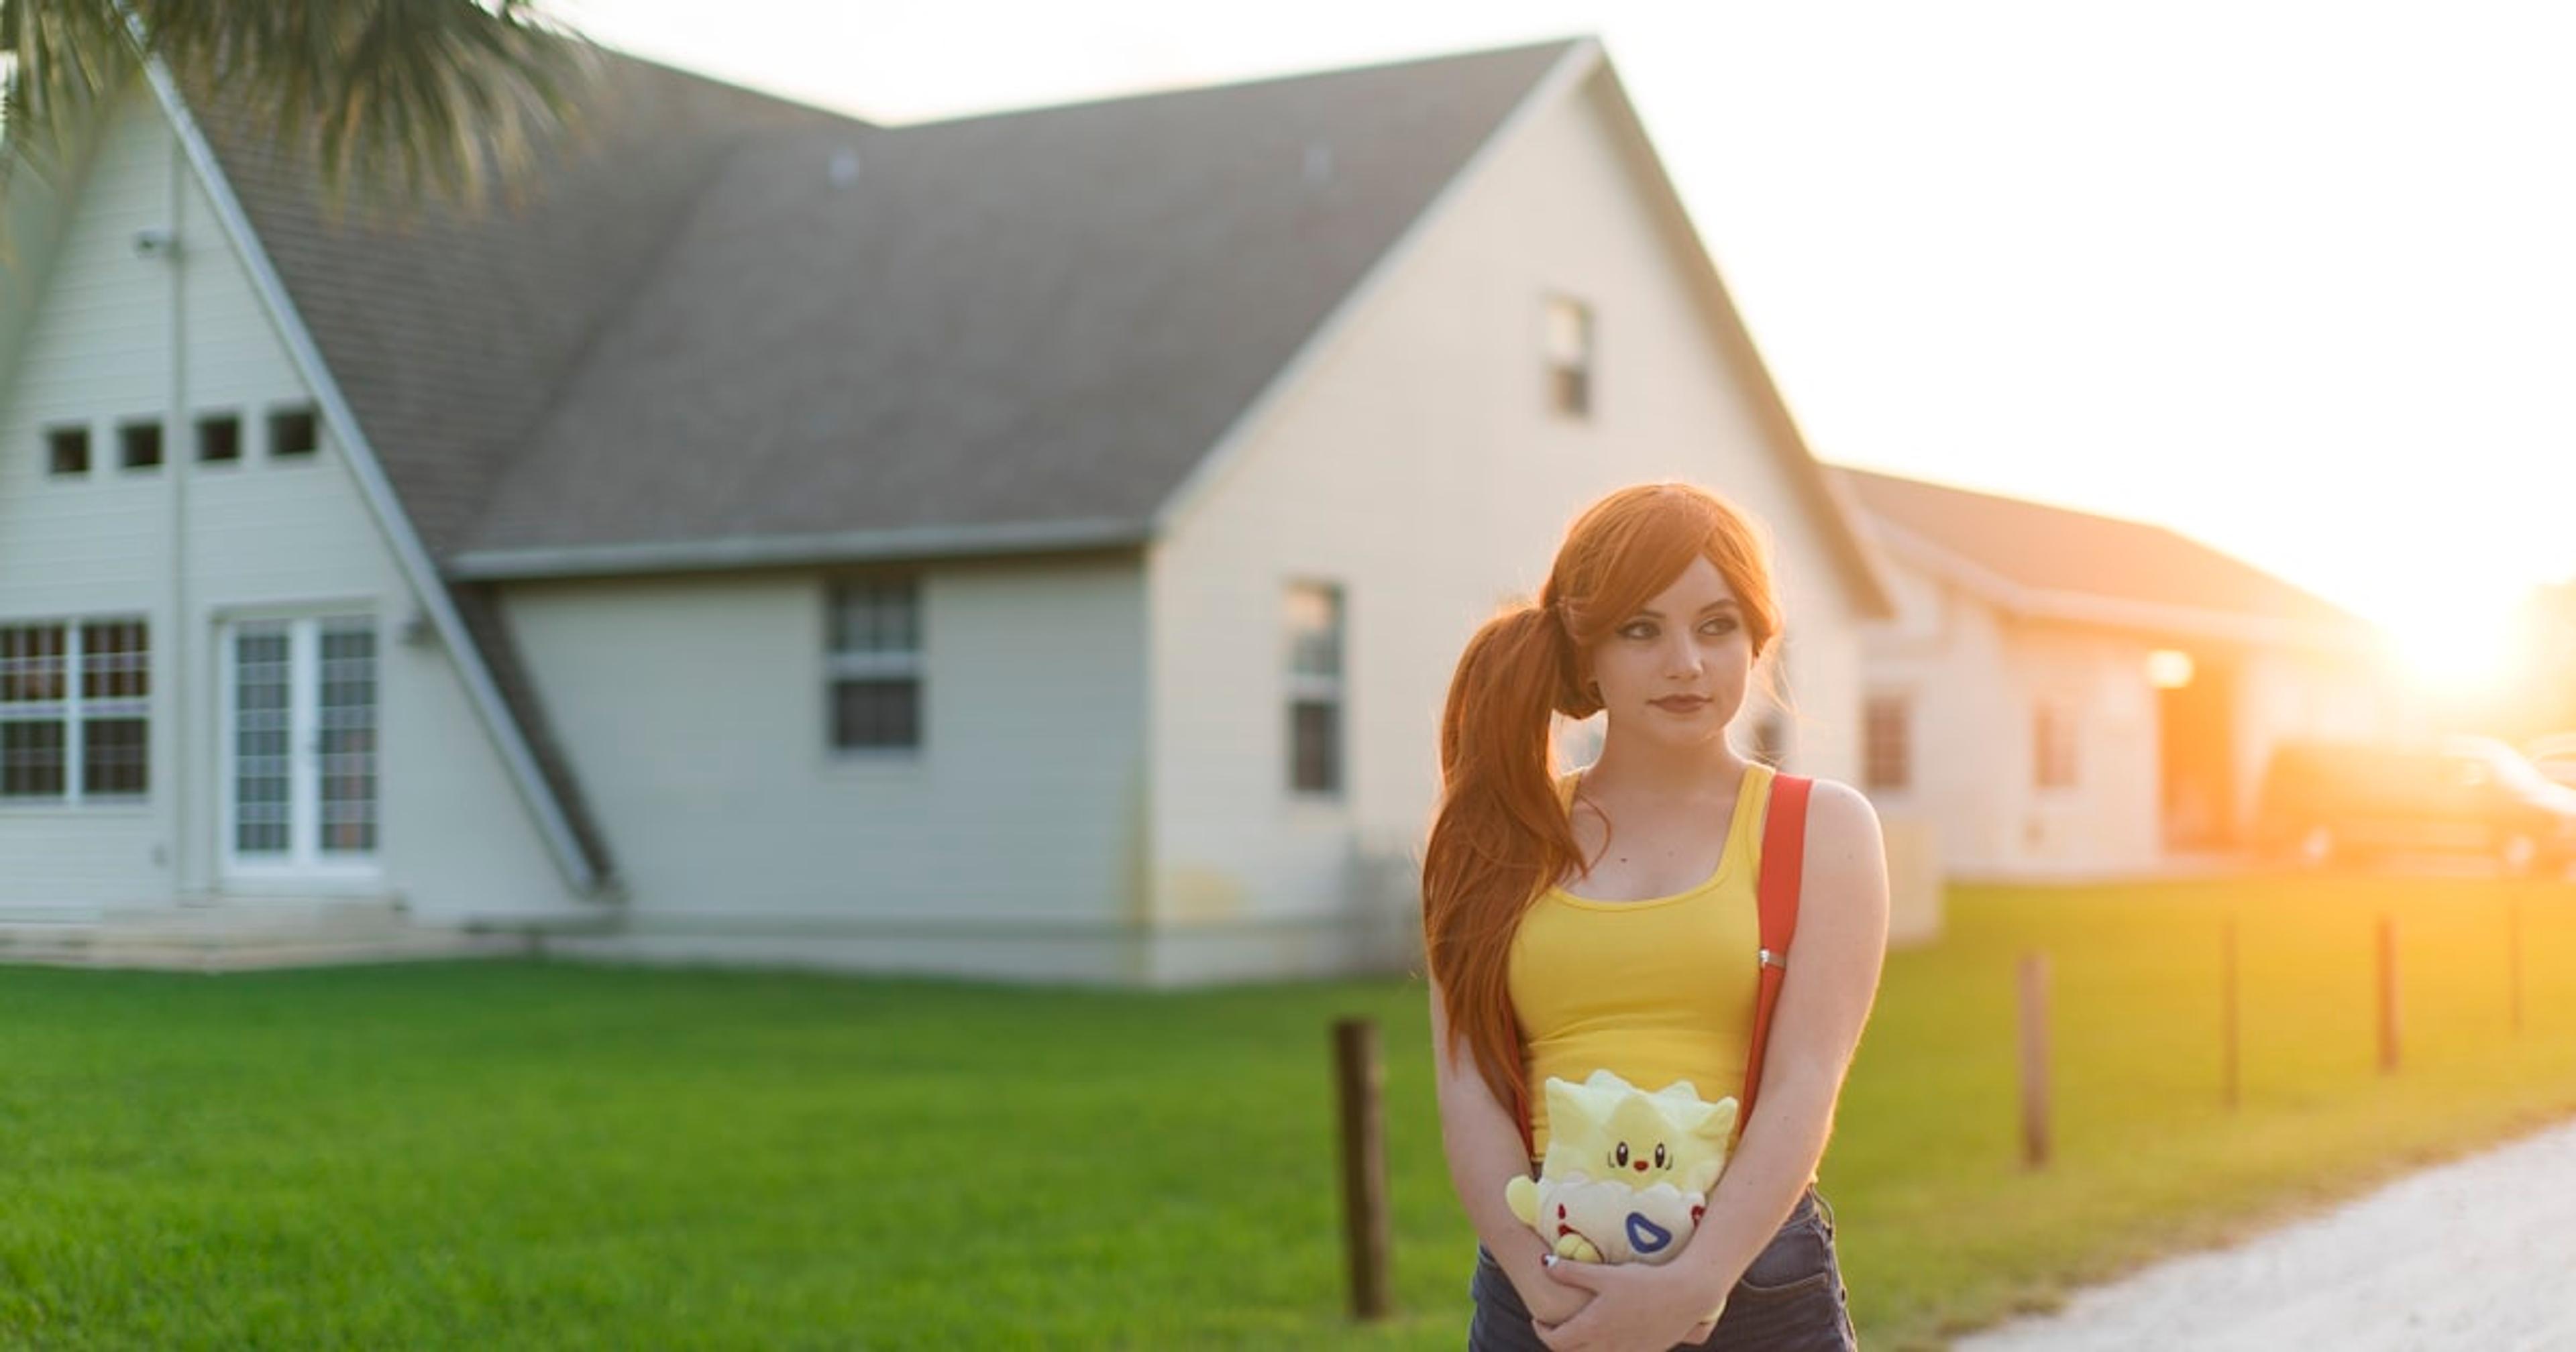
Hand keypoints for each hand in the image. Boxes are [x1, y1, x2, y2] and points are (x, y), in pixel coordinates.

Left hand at [1530, 1253, 1715, 1351]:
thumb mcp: (1604, 1274)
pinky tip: (1611, 1328)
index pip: (1556, 1342)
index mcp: (1593, 1329)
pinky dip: (1607, 1346)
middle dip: (1561, 1340)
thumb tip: (1544, 1264)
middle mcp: (1608, 1347)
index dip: (1543, 1332)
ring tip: (1583, 1326)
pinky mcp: (1645, 1351)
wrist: (1685, 1296)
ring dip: (1584, 1345)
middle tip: (1558, 1325)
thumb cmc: (1644, 1283)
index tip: (1539, 1320)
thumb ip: (1571, 1271)